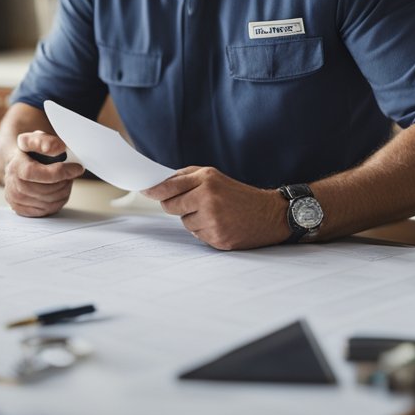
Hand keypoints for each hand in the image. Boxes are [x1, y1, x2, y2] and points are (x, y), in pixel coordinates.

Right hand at [2, 131, 84, 216]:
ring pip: (48, 203)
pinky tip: (58, 191)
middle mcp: (12, 184)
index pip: (33, 173)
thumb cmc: (30, 153)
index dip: (58, 172)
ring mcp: (15, 199)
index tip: (76, 168)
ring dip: (63, 192)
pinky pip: (46, 211)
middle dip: (64, 183)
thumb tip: (58, 148)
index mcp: (15, 166)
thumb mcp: (36, 139)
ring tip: (66, 181)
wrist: (18, 165)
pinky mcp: (20, 209)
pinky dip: (58, 202)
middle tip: (71, 174)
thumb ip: (46, 141)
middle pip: (45, 191)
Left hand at [142, 166, 289, 250]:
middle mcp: (208, 198)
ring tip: (214, 214)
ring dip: (193, 219)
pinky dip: (204, 231)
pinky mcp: (217, 238)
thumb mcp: (215, 176)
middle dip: (176, 206)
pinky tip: (220, 225)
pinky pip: (196, 235)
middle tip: (193, 204)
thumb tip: (159, 184)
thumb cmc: (238, 194)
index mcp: (207, 180)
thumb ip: (187, 177)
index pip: (169, 186)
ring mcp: (213, 220)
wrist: (270, 214)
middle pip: (171, 206)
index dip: (154, 190)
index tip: (144, 190)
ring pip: (184, 222)